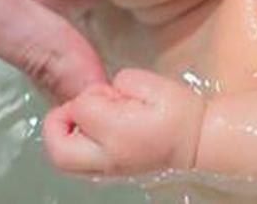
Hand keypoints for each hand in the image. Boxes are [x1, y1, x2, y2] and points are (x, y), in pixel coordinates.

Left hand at [43, 68, 205, 176]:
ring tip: (89, 119)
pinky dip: (76, 146)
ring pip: (64, 160)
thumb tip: (104, 93)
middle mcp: (108, 158)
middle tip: (74, 108)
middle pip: (59, 149)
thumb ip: (122, 82)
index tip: (108, 91)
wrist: (198, 144)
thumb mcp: (153, 85)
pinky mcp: (110, 174)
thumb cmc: (180, 113)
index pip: (81, 108)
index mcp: (119, 132)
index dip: (89, 94)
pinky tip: (97, 131)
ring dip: (65, 136)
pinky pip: (77, 164)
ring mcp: (107, 171)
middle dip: (57, 124)